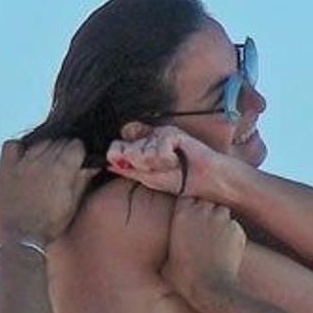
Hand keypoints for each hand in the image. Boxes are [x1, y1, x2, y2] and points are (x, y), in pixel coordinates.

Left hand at [0, 138, 96, 246]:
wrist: (21, 237)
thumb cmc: (48, 225)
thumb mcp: (72, 204)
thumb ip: (83, 180)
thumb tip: (93, 165)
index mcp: (62, 169)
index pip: (76, 145)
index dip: (78, 152)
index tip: (77, 161)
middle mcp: (43, 161)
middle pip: (58, 141)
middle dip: (63, 151)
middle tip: (62, 167)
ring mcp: (23, 163)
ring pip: (39, 142)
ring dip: (45, 149)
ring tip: (45, 165)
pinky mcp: (6, 168)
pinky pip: (12, 145)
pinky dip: (19, 148)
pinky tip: (23, 158)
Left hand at [106, 126, 220, 198]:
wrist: (203, 178)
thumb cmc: (179, 180)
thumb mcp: (148, 178)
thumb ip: (129, 169)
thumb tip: (110, 165)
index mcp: (141, 148)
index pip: (117, 145)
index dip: (118, 154)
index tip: (129, 164)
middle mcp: (147, 138)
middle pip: (128, 150)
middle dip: (141, 164)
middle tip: (158, 168)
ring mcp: (158, 134)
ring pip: (142, 151)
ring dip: (156, 164)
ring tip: (170, 165)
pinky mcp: (170, 132)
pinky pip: (157, 149)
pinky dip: (167, 160)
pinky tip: (176, 159)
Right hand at [162, 197, 245, 307]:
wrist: (210, 288)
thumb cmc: (184, 278)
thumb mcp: (166, 259)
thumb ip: (167, 244)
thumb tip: (159, 249)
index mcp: (181, 215)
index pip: (187, 197)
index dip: (190, 206)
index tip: (190, 217)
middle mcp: (202, 211)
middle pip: (206, 202)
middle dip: (206, 213)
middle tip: (205, 231)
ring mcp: (221, 219)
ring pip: (222, 212)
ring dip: (220, 222)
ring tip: (216, 241)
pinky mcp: (236, 229)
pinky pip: (234, 226)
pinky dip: (232, 235)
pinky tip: (227, 250)